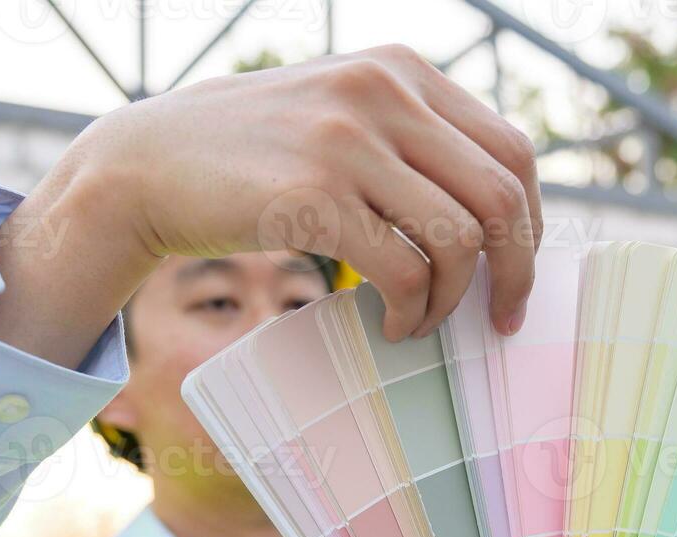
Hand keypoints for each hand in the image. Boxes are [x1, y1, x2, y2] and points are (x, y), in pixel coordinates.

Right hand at [0, 45, 542, 365]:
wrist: (145, 163)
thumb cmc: (253, 157)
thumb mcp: (341, 115)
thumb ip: (409, 141)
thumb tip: (497, 219)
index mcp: (404, 70)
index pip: (513, 151)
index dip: (531, 226)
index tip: (516, 275)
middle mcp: (385, 92)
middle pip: (502, 196)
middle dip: (515, 273)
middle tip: (499, 320)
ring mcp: (348, 140)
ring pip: (459, 239)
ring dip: (452, 301)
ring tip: (421, 323)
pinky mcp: (313, 193)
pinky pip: (404, 269)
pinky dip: (411, 312)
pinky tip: (391, 325)